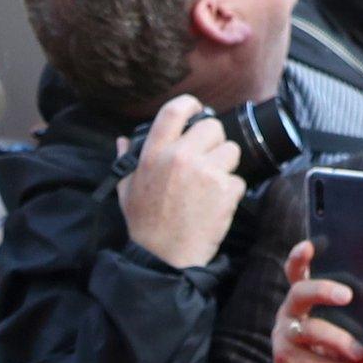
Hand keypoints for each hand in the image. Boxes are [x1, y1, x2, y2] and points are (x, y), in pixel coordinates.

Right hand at [116, 95, 244, 269]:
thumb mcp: (126, 189)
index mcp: (154, 153)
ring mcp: (205, 171)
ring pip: (232, 151)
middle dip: (214, 142)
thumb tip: (123, 141)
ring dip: (226, 166)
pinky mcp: (225, 189)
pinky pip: (239, 179)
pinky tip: (216, 205)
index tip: (197, 110)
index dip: (190, 105)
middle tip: (208, 160)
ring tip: (212, 185)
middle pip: (213, 127)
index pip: (174, 111)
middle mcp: (180, 156)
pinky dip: (232, 192)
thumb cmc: (145, 224)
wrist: (164, 257)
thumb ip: (127, 161)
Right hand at [272, 240, 362, 362]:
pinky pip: (314, 361)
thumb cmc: (338, 361)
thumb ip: (362, 315)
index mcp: (304, 303)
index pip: (297, 273)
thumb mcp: (351, 335)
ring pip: (310, 330)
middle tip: (347, 295)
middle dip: (323, 290)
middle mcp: (288, 316)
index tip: (311, 244)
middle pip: (299, 292)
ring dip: (341, 341)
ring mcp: (284, 339)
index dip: (301, 257)